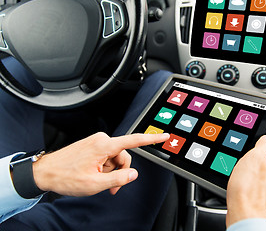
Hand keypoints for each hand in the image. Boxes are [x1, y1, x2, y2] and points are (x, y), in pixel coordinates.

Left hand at [32, 132, 169, 196]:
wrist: (45, 172)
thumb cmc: (65, 176)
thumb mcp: (95, 184)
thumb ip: (118, 179)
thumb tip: (133, 174)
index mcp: (104, 145)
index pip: (133, 141)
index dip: (150, 139)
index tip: (163, 136)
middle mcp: (101, 140)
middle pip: (124, 156)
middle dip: (120, 172)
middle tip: (112, 187)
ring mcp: (96, 142)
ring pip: (115, 158)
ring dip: (111, 172)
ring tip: (99, 182)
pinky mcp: (92, 146)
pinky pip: (107, 157)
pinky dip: (105, 168)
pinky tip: (95, 175)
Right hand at [226, 135, 265, 227]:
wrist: (244, 214)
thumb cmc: (248, 189)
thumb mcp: (254, 156)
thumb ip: (262, 144)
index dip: (253, 148)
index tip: (246, 152)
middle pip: (259, 160)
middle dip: (248, 161)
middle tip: (241, 166)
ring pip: (254, 173)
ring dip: (245, 173)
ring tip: (239, 178)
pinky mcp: (260, 197)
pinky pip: (251, 184)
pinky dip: (244, 184)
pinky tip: (239, 187)